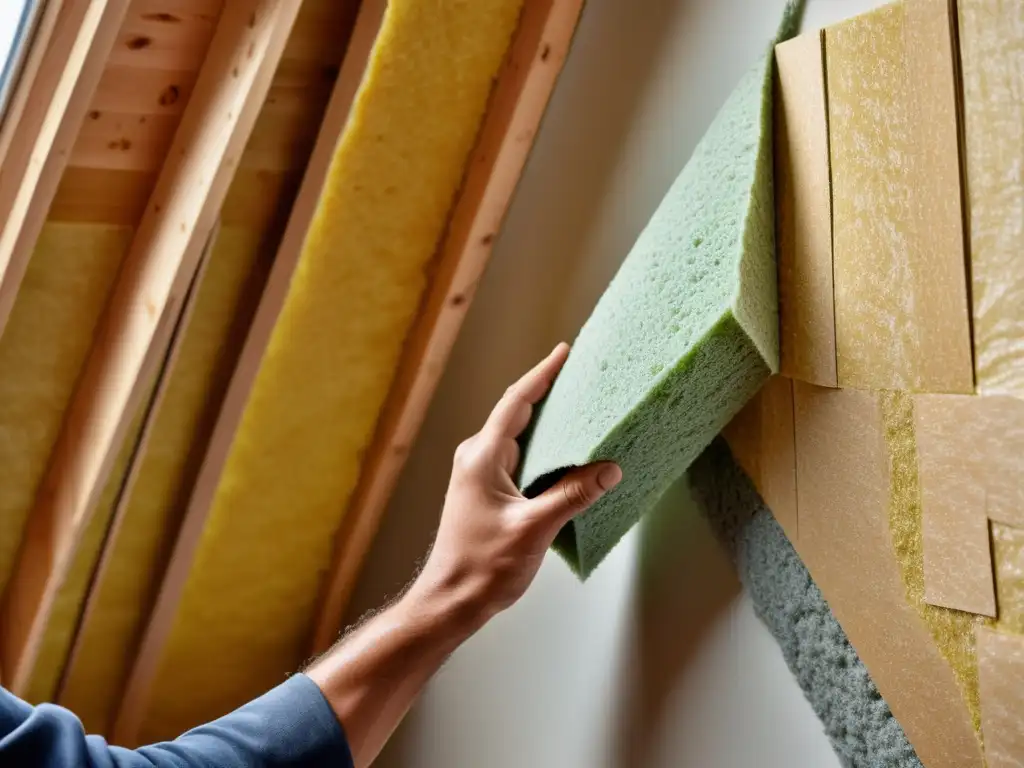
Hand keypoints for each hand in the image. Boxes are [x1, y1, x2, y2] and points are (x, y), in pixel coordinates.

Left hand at [408, 343, 621, 626]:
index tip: (563, 352)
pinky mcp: (485, 489)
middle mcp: (477, 458)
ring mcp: (479, 473)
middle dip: (548, 392)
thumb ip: (572, 495)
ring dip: (547, 421)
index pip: (516, 403)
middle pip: (517, 413)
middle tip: (581, 374)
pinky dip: (542, 447)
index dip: (541, 375)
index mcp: (482, 457)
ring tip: (580, 407)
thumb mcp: (534, 528)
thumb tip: (609, 469)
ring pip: (518, 435)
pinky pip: (518, 456)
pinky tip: (566, 452)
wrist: (452, 598)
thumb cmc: (483, 566)